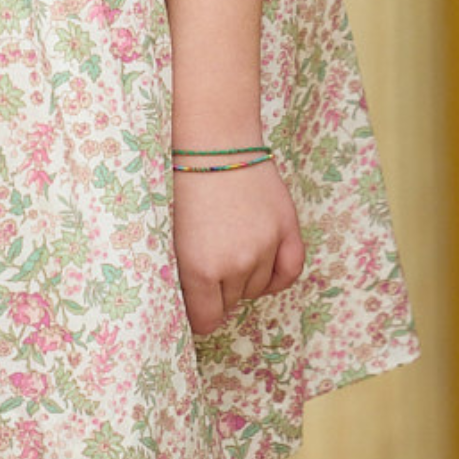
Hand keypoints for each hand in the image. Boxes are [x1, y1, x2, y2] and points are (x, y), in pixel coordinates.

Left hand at [172, 159, 305, 336]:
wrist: (211, 138)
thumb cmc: (179, 181)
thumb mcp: (168, 233)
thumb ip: (182, 273)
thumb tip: (191, 305)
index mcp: (200, 268)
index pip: (207, 320)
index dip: (199, 314)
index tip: (195, 303)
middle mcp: (236, 264)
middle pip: (231, 303)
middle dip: (219, 290)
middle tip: (207, 261)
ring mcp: (265, 246)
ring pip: (258, 287)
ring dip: (245, 278)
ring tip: (228, 247)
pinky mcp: (286, 227)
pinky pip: (290, 272)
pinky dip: (277, 275)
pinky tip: (263, 266)